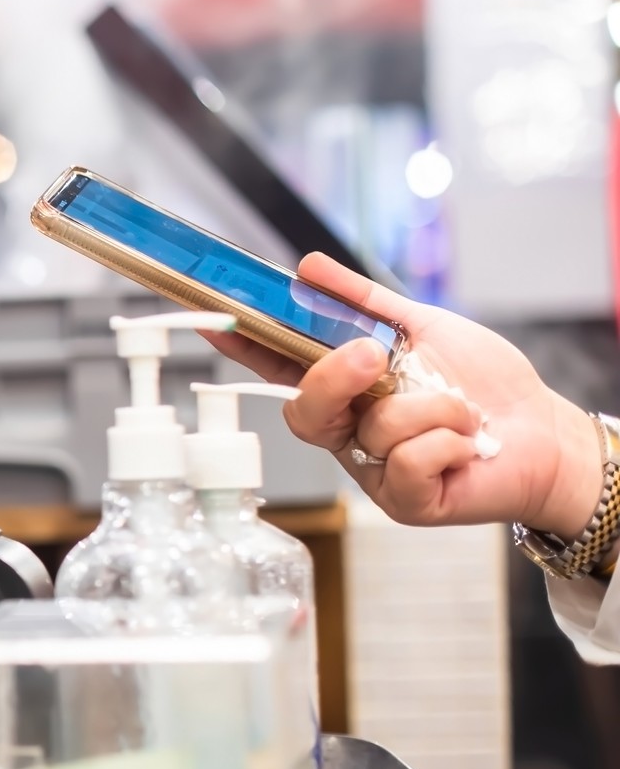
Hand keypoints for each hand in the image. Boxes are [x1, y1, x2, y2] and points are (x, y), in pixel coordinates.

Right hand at [204, 253, 603, 535]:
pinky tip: (467, 445)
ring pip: (376, 428)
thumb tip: (308, 268)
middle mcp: (350, 432)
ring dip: (435, 408)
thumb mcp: (424, 327)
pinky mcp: (405, 500)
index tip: (222, 322)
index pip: (283, 368)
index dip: (249, 348)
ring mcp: (373, 470)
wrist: (546, 429)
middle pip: (306, 409)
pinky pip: (410, 461)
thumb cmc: (486, 384)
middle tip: (374, 355)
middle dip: (337, 377)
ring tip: (462, 412)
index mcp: (345, 390)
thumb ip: (365, 300)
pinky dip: (450, 441)